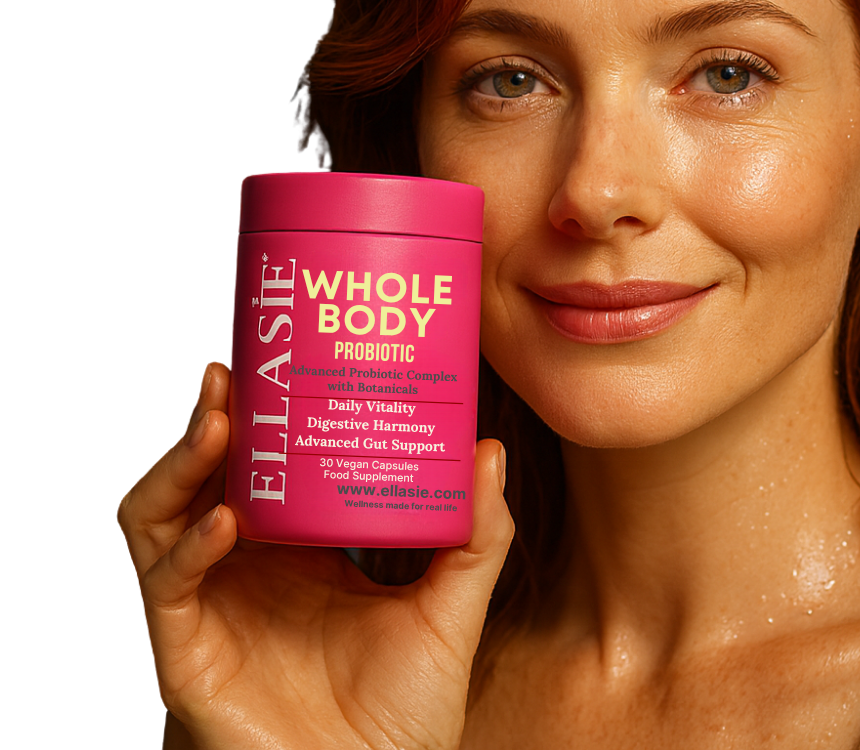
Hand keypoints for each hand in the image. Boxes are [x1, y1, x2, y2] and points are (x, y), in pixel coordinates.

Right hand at [119, 363, 513, 749]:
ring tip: (219, 423)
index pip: (260, 465)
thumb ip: (475, 537)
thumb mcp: (449, 609)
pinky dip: (188, 550)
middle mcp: (244, 569)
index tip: (280, 361)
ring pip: (158, 518)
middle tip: (232, 373)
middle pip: (201, 477)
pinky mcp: (187, 654)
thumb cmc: (403, 712)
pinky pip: (166, 589)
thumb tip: (489, 451)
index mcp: (295, 550)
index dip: (260, 415)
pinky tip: (225, 522)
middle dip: (209, 421)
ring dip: (179, 465)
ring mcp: (210, 608)